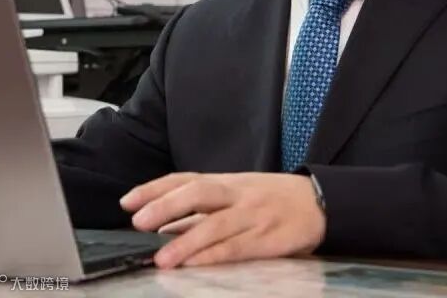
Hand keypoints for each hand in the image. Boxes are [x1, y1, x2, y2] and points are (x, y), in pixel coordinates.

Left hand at [119, 172, 325, 268]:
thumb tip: (165, 224)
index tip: (127, 200)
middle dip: (166, 206)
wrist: (319, 201)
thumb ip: (207, 206)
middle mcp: (237, 194)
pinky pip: (237, 247)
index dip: (156, 188)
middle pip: (198, 193)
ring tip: (161, 258)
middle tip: (138, 221)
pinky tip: (195, 265)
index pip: (187, 180)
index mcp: (228, 182)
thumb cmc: (273, 198)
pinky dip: (214, 256)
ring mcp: (253, 215)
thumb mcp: (240, 192)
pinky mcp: (268, 238)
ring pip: (216, 224)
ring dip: (186, 242)